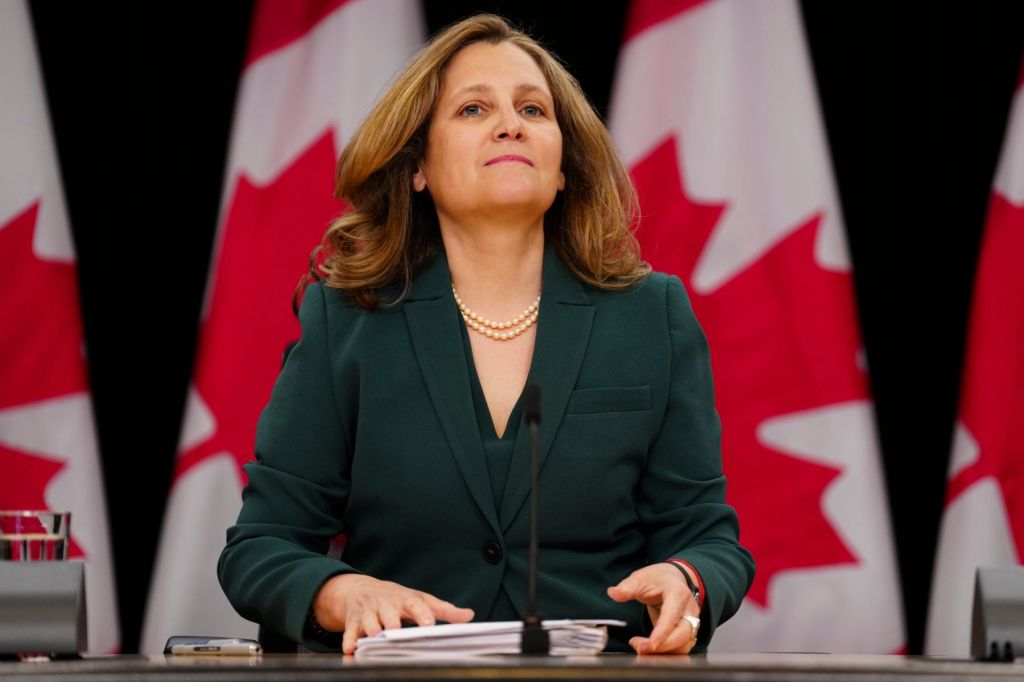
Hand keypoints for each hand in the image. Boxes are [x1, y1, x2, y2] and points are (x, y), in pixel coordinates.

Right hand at [313, 573, 474, 653]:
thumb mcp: (420, 600)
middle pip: (389, 612)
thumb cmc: (397, 598)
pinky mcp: (353, 621)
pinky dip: (349, 640)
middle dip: (392, 621)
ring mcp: (369, 612)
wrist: (361, 589)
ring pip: (369, 621)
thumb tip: (469, 616)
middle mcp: (386, 604)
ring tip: (373, 636)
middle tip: (395, 630)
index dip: (422, 615)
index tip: (429, 625)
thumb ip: (444, 610)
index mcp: (405, 600)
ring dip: (371, 629)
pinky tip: (350, 650)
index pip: (416, 605)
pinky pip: (350, 631)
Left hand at [607, 563, 700, 654]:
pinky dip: (665, 652)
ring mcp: (692, 621)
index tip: (649, 645)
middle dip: (662, 647)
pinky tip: (649, 647)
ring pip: (683, 645)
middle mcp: (689, 609)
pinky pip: (680, 648)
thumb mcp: (640, 578)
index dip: (661, 633)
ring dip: (663, 652)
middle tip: (639, 648)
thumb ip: (627, 588)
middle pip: (683, 635)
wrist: (672, 579)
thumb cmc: (657, 579)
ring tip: (640, 646)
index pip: (672, 616)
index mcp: (678, 593)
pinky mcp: (688, 632)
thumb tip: (613, 593)